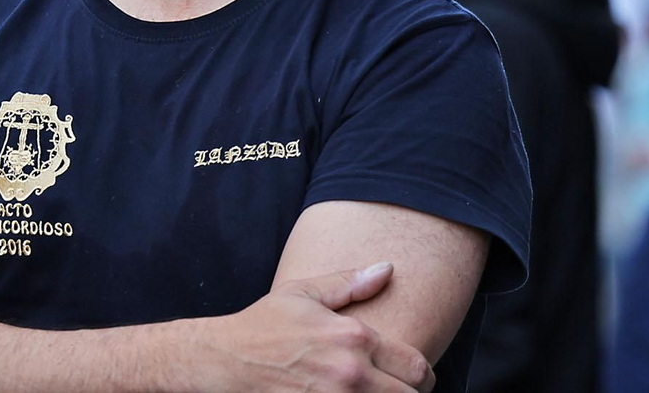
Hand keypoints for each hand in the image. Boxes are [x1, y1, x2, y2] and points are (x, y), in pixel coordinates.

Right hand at [195, 263, 434, 392]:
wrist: (224, 361)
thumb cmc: (263, 326)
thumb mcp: (304, 293)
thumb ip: (350, 282)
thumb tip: (387, 268)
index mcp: (353, 338)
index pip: (415, 366)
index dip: (423, 375)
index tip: (418, 377)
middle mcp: (350, 374)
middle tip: (400, 390)